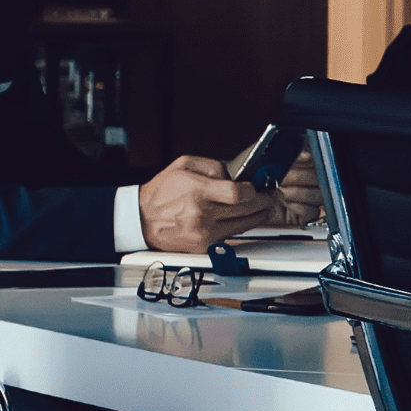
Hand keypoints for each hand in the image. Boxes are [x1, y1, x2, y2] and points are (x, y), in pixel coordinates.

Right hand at [138, 155, 282, 253]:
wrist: (141, 219)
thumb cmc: (161, 192)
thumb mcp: (183, 165)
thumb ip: (213, 166)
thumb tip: (237, 174)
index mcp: (196, 191)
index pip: (238, 194)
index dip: (254, 191)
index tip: (258, 186)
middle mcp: (201, 214)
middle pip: (246, 210)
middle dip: (264, 202)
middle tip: (269, 196)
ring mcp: (204, 232)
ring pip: (244, 225)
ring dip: (258, 215)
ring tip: (262, 207)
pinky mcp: (204, 245)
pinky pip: (232, 235)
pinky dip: (241, 226)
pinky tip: (244, 217)